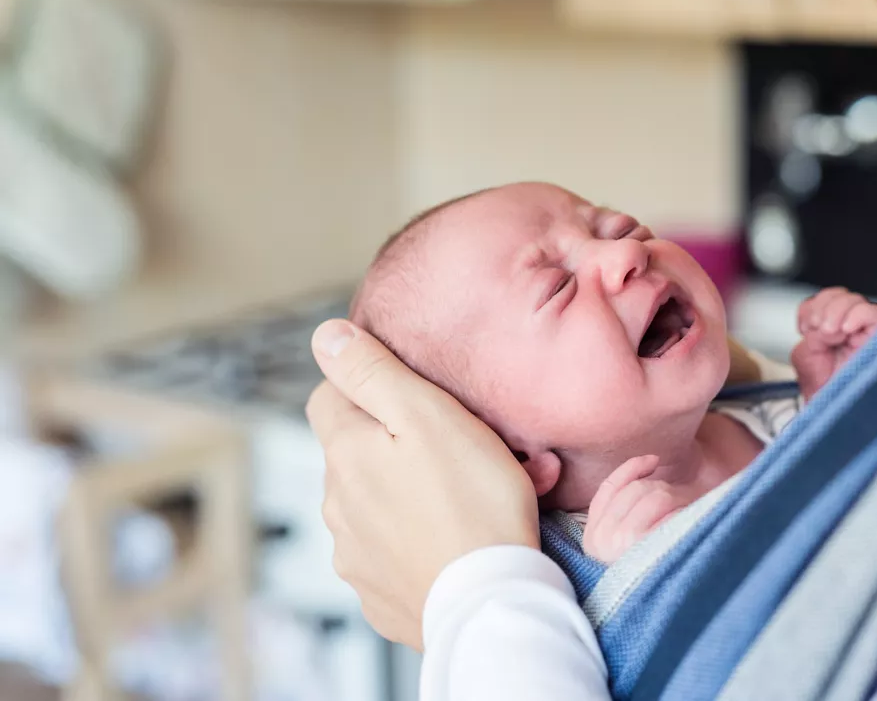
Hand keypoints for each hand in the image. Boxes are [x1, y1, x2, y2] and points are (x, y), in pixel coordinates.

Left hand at [306, 320, 539, 649]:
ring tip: (470, 495)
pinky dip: (416, 541)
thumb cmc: (472, 501)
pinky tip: (456, 539)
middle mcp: (336, 506)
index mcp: (345, 454)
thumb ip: (373, 372)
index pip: (328, 397)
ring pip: (374, 504)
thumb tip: (325, 337)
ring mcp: (354, 556)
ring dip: (409, 492)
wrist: (491, 600)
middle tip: (461, 446)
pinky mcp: (378, 595)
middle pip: (354, 453)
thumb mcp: (428, 414)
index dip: (367, 386)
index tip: (412, 395)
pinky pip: (390, 553)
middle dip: (396, 444)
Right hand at [582, 456, 684, 563]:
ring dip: (680, 498)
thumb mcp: (619, 544)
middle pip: (637, 489)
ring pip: (657, 497)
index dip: (631, 468)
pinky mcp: (650, 548)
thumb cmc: (644, 572)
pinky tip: (694, 521)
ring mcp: (624, 542)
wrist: (657, 613)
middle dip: (664, 487)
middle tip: (685, 496)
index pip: (609, 487)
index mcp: (592, 535)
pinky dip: (687, 513)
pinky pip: (673, 515)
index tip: (653, 460)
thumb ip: (622, 512)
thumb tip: (647, 464)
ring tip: (691, 509)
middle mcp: (603, 537)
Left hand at [791, 288, 876, 399]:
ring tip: (830, 334)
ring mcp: (865, 333)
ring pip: (856, 300)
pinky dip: (857, 315)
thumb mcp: (805, 356)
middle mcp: (850, 329)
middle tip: (818, 330)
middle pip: (840, 295)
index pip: (824, 299)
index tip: (805, 327)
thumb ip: (812, 334)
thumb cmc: (823, 390)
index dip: (812, 307)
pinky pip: (874, 313)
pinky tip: (846, 330)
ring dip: (837, 311)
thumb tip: (827, 327)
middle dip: (824, 308)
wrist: (833, 411)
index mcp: (831, 329)